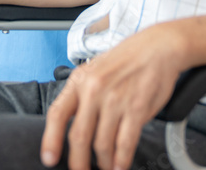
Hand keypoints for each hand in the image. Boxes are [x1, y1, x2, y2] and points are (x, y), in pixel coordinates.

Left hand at [40, 23, 185, 169]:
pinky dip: (121, 160)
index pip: (57, 113)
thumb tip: (70, 125)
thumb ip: (81, 95)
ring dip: (103, 163)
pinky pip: (125, 143)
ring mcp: (115, 100)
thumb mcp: (94, 70)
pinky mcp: (136, 108)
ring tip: (105, 168)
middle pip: (79, 136)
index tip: (49, 158)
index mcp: (80, 81)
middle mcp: (94, 90)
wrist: (156, 48)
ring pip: (102, 144)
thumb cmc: (125, 61)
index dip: (51, 139)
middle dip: (78, 162)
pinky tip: (120, 166)